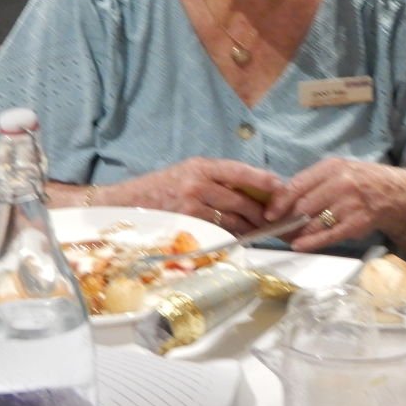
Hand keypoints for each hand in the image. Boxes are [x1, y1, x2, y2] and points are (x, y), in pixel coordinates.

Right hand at [107, 158, 282, 234]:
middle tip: (274, 219)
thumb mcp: (187, 173)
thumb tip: (251, 189)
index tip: (281, 187)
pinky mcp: (185, 225)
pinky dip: (232, 236)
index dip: (263, 180)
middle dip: (261, 211)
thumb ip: (216, 179)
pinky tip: (241, 239)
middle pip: (240, 200)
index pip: (239, 171)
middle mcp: (197, 183)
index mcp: (201, 166)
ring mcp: (190, 206)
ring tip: (262, 230)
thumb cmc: (160, 188)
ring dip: (250, 227)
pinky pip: (217, 232)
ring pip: (232, 219)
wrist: (124, 204)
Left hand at [266, 158, 405, 251]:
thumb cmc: (365, 182)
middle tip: (277, 229)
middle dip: (287, 220)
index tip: (268, 213)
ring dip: (298, 233)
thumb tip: (283, 199)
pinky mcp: (358, 223)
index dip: (280, 201)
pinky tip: (300, 245)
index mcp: (333, 167)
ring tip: (288, 238)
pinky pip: (328, 235)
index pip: (297, 185)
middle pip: (303, 206)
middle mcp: (342, 183)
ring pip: (314, 223)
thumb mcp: (341, 171)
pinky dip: (311, 242)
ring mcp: (351, 204)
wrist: (399, 194)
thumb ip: (315, 181)